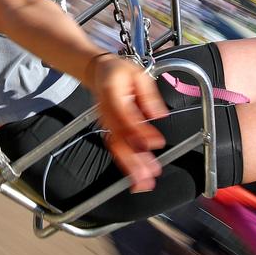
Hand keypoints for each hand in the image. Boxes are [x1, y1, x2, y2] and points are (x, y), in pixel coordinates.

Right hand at [87, 55, 167, 191]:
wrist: (96, 71)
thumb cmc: (119, 71)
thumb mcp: (138, 74)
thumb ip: (149, 95)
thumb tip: (159, 115)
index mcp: (113, 94)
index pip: (127, 117)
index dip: (140, 133)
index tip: (156, 144)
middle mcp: (106, 112)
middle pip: (119, 139)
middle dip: (133, 160)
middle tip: (148, 177)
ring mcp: (105, 122)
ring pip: (116, 147)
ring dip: (129, 167)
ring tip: (143, 183)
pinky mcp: (107, 129)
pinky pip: (115, 147)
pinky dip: (124, 163)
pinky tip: (134, 176)